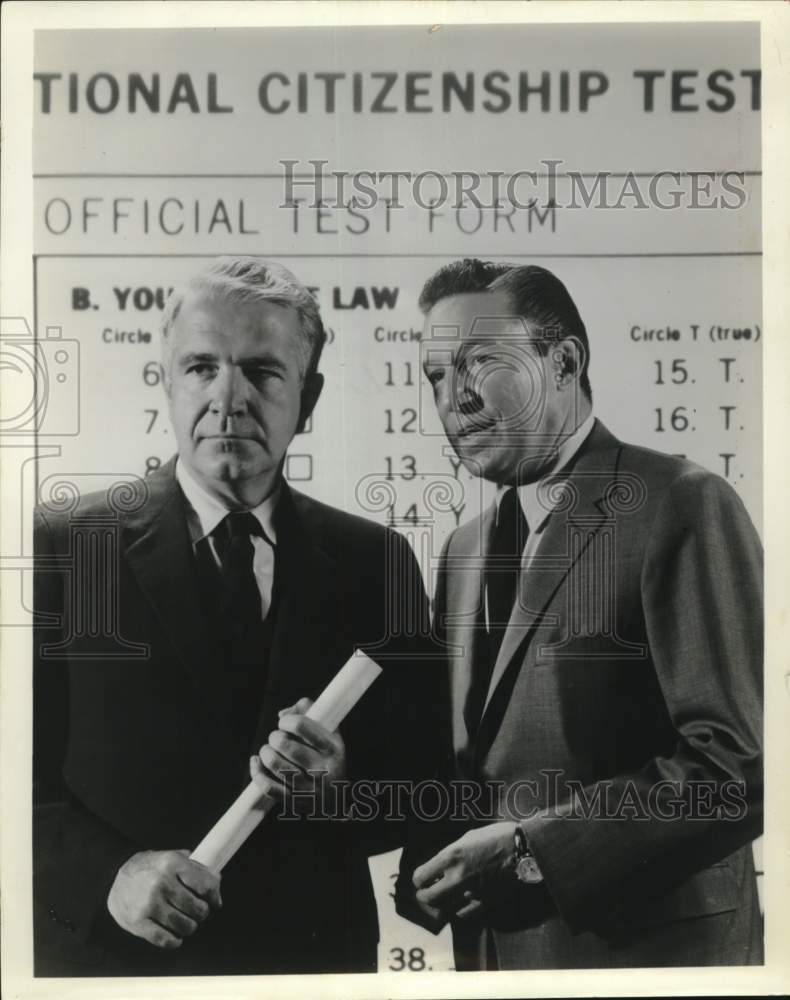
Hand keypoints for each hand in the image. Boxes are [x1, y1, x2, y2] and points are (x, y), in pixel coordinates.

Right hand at [107, 849, 221, 948]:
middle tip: (198, 912)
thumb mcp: (172, 857)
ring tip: (186, 922)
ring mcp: (149, 903)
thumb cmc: (150, 868)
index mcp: (173, 863)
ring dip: (190, 927)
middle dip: (202, 913)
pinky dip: (174, 941)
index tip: (214, 901)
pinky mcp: (137, 921)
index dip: (214, 896)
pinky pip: (165, 939)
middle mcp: (161, 882)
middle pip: (197, 908)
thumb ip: (195, 869)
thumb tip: (216, 887)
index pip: (206, 885)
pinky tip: (175, 935)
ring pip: (184, 926)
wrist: (114, 875)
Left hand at [250, 697, 345, 815]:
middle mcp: (322, 769)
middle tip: (277, 738)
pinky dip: (257, 772)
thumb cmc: (329, 757)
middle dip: (275, 736)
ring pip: (274, 764)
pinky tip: (256, 762)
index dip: (287, 721)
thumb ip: (310, 711)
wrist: (337, 800)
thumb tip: (282, 714)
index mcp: (332, 748)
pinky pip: (268, 787)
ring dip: (265, 752)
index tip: (284, 723)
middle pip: (284, 744)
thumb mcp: (331, 732)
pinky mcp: (293, 802)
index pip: (301, 725)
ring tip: (269, 750)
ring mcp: (308, 788)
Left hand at [412, 822, 516, 919]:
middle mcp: (457, 877)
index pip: (421, 876)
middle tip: (426, 892)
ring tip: (444, 897)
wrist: (522, 849)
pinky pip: (463, 914)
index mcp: (451, 856)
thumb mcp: (467, 838)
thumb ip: (451, 853)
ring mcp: (471, 893)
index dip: (419, 878)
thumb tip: (439, 865)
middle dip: (424, 895)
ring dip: (441, 903)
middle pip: (428, 898)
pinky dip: (459, 909)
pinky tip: (462, 902)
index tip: (423, 878)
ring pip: (444, 908)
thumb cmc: (495, 836)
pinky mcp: (484, 903)